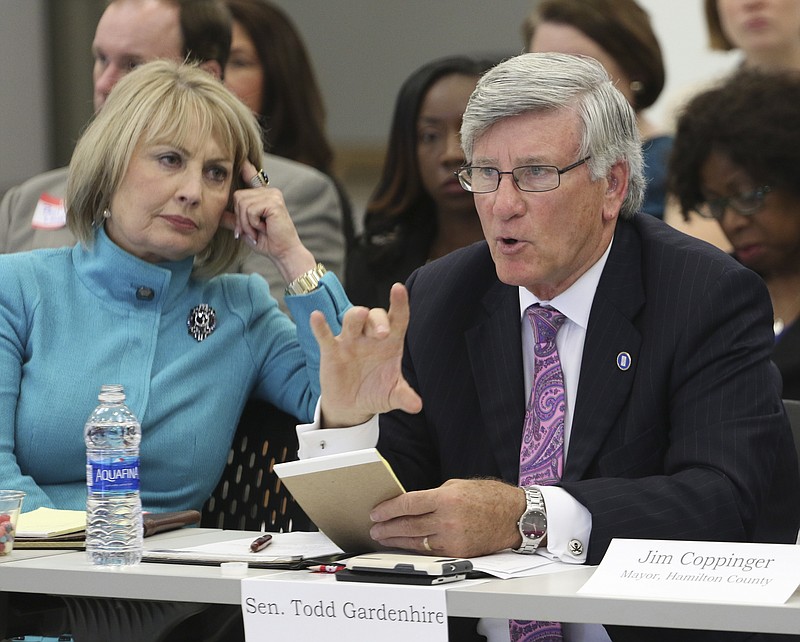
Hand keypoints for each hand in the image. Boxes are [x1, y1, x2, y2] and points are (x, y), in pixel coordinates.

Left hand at [221, 161, 315, 281]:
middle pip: (237, 196)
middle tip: (252, 230)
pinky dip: (252, 223)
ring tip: (258, 231)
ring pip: (242, 204)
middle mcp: (269, 192)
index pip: (252, 177)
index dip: (247, 169)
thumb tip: (218, 215)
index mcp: (264, 196)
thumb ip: (234, 220)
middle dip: (240, 218)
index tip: (243, 160)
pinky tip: (263, 228)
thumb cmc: (267, 242)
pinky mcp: (274, 202)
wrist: (283, 252)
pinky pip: (250, 209)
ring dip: (246, 223)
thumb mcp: (246, 229)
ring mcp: (272, 195)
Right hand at [310, 283, 421, 426]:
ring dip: (355, 316)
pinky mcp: (331, 351)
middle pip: (375, 316)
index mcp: (390, 343)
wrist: (352, 405)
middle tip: (383, 333)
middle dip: (378, 320)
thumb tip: (417, 405)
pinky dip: (320, 326)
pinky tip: (317, 317)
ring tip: (360, 315)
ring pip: (352, 319)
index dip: (399, 304)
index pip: (398, 319)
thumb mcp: (391, 396)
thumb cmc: (375, 392)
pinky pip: (325, 335)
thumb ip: (404, 396)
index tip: (399, 289)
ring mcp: (350, 341)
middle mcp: (370, 337)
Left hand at [369, 479, 525, 557]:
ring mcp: (453, 538)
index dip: (388, 509)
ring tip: (383, 538)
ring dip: (396, 540)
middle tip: (374, 528)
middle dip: (387, 527)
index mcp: (446, 498)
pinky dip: (414, 548)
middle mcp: (448, 519)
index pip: (408, 504)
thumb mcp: (458, 486)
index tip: (376, 512)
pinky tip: (405, 546)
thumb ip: (434, 496)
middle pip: (407, 525)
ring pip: (416, 542)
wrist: (515, 517)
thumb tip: (412, 504)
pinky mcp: (459, 552)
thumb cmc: (490, 498)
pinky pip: (430, 551)